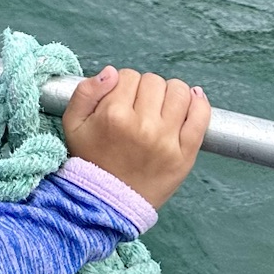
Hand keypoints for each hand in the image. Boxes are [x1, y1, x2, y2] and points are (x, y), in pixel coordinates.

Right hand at [63, 67, 208, 208]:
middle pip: (154, 81)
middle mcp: (143, 125)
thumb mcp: (72, 124)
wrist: (109, 202)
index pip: (128, 76)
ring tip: (161, 106)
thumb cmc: (90, 160)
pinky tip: (192, 100)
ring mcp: (167, 140)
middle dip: (146, 89)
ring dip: (171, 93)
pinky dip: (200, 103)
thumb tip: (111, 71)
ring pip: (179, 92)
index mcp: (113, 115)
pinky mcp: (186, 154)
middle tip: (139, 106)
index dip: (123, 84)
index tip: (120, 99)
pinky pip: (201, 117)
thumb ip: (86, 91)